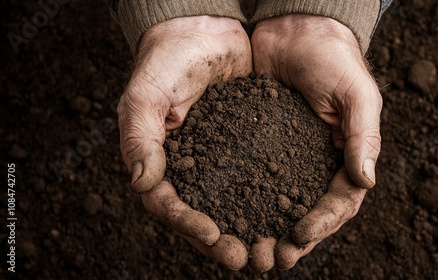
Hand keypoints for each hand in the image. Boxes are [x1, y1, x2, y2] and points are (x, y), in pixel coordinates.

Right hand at [117, 16, 251, 269]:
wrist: (201, 30)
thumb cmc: (166, 59)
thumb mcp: (146, 93)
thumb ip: (140, 137)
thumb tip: (142, 183)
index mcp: (158, 159)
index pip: (166, 204)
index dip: (187, 224)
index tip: (213, 235)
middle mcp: (187, 166)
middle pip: (200, 214)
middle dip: (221, 240)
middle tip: (247, 258)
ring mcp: (216, 158)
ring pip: (230, 204)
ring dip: (248, 229)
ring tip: (272, 249)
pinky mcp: (243, 146)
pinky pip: (254, 178)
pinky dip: (267, 199)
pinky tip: (287, 211)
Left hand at [250, 15, 381, 269]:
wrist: (296, 30)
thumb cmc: (334, 58)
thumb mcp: (357, 94)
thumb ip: (362, 136)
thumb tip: (366, 181)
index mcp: (346, 156)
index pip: (341, 202)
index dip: (322, 223)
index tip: (298, 236)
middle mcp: (317, 163)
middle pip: (309, 212)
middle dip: (293, 239)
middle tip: (271, 259)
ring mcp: (288, 157)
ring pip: (280, 203)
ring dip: (266, 229)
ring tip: (249, 249)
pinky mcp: (260, 145)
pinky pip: (254, 178)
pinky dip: (245, 200)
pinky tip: (228, 215)